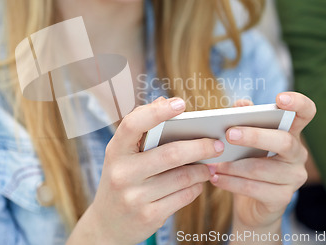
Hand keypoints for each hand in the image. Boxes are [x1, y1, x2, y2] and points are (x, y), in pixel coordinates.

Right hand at [74, 97, 224, 244]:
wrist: (107, 223)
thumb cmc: (122, 178)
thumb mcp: (123, 154)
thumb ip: (141, 129)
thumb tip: (164, 101)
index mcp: (115, 150)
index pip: (133, 124)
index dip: (156, 111)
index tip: (181, 104)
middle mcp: (122, 173)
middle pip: (171, 154)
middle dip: (200, 147)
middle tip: (217, 143)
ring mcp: (134, 197)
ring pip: (182, 177)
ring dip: (202, 169)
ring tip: (212, 164)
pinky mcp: (148, 216)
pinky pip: (183, 196)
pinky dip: (196, 187)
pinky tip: (199, 182)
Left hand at [208, 92, 315, 228]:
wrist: (250, 205)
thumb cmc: (246, 162)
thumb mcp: (244, 140)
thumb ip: (244, 119)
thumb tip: (241, 104)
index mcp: (291, 133)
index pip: (306, 112)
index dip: (298, 103)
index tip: (279, 98)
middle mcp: (298, 154)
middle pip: (283, 141)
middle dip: (254, 136)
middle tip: (229, 134)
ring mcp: (294, 178)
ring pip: (261, 168)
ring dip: (233, 165)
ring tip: (212, 163)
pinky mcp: (282, 198)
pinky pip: (254, 188)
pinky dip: (231, 183)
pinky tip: (216, 178)